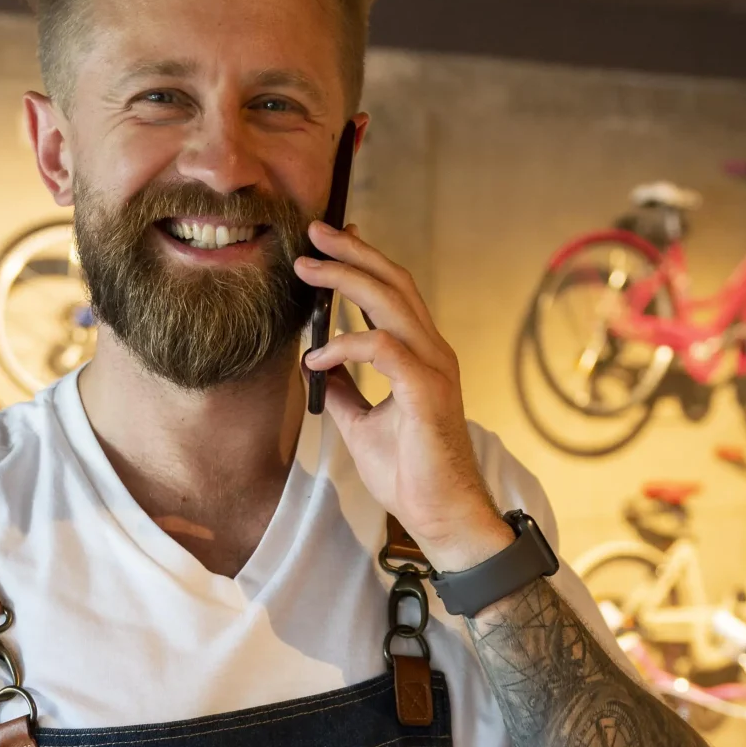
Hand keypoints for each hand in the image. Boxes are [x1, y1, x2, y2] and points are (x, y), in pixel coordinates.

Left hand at [296, 223, 515, 571]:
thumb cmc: (408, 472)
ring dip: (345, 280)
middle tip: (314, 232)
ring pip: (390, 303)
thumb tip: (315, 363)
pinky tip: (316, 357)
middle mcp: (432, 352)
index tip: (331, 242)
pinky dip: (345, 346)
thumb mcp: (361, 423)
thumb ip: (345, 389)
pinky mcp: (426, 391)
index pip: (394, 293)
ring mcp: (433, 368)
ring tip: (306, 269)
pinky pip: (382, 350)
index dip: (364, 261)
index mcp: (421, 356)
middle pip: (393, 283)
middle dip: (352, 252)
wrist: (439, 514)